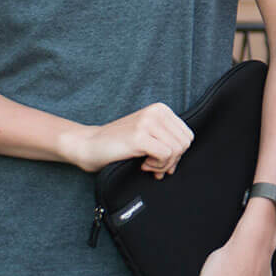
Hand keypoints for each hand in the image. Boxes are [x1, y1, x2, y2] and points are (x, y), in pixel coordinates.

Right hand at [61, 103, 192, 175]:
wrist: (88, 145)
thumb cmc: (118, 144)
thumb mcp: (148, 136)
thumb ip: (166, 141)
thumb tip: (180, 160)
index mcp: (161, 109)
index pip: (187, 135)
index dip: (177, 153)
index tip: (162, 161)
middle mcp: (156, 112)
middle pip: (185, 143)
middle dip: (172, 160)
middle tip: (154, 166)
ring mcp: (148, 122)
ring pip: (177, 150)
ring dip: (163, 165)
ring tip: (147, 165)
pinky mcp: (140, 136)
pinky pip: (165, 155)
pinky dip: (157, 166)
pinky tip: (142, 165)